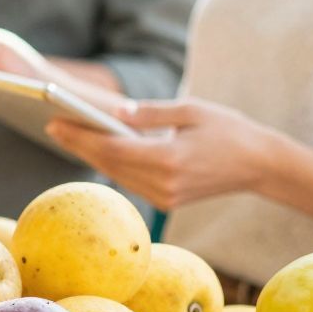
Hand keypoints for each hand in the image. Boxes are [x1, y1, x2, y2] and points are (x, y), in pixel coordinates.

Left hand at [45, 97, 276, 210]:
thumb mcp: (191, 110)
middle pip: (109, 164)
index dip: (80, 136)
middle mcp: (164, 184)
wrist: (260, 165)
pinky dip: (112, 165)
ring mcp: (165, 197)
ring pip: (117, 175)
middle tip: (52, 125)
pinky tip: (97, 149)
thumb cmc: (228, 130)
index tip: (56, 122)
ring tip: (68, 135)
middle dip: (79, 144)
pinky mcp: (167, 201)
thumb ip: (151, 112)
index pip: (112, 148)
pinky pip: (130, 182)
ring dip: (92, 155)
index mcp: (169, 160)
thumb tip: (115, 111)